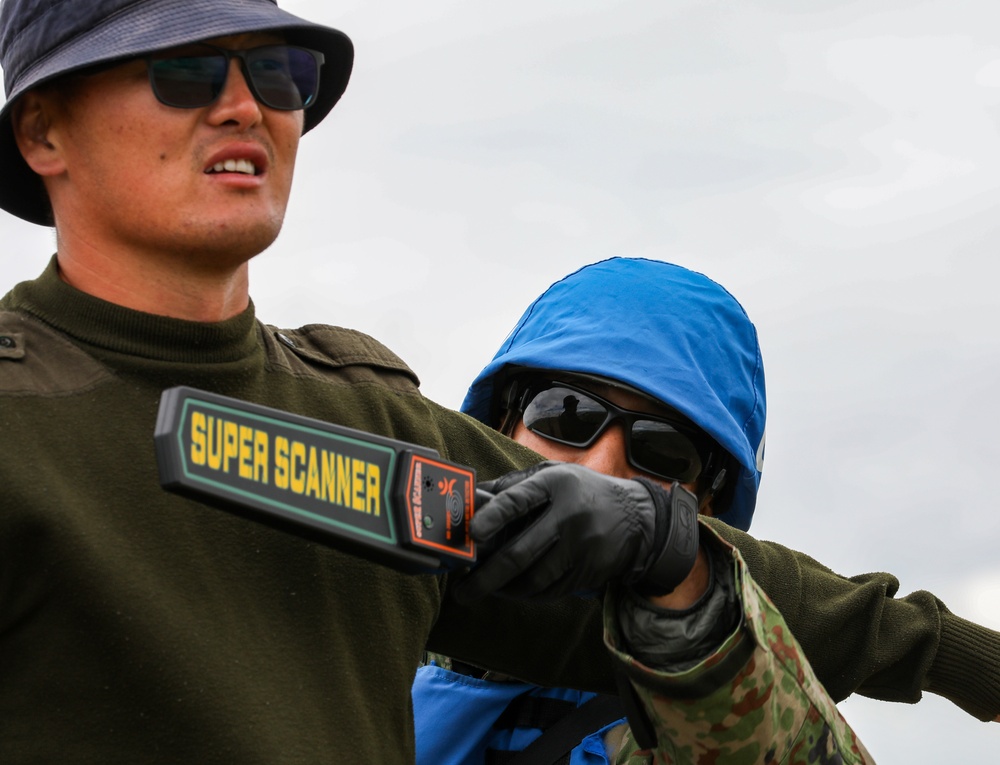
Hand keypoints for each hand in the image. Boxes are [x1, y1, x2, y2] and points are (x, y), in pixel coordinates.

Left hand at [452, 462, 699, 602]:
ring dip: (503, 590)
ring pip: (534, 579)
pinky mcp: (588, 572)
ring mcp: (580, 548)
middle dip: (486, 577)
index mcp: (556, 485)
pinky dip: (527, 594)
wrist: (637, 518)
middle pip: (521, 553)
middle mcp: (569, 516)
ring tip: (484, 590)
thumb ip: (515, 485)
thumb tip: (474, 497)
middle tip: (463, 590)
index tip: (472, 533)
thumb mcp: (554, 475)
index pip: (518, 500)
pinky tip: (512, 591)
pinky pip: (550, 590)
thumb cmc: (583, 493)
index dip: (493, 516)